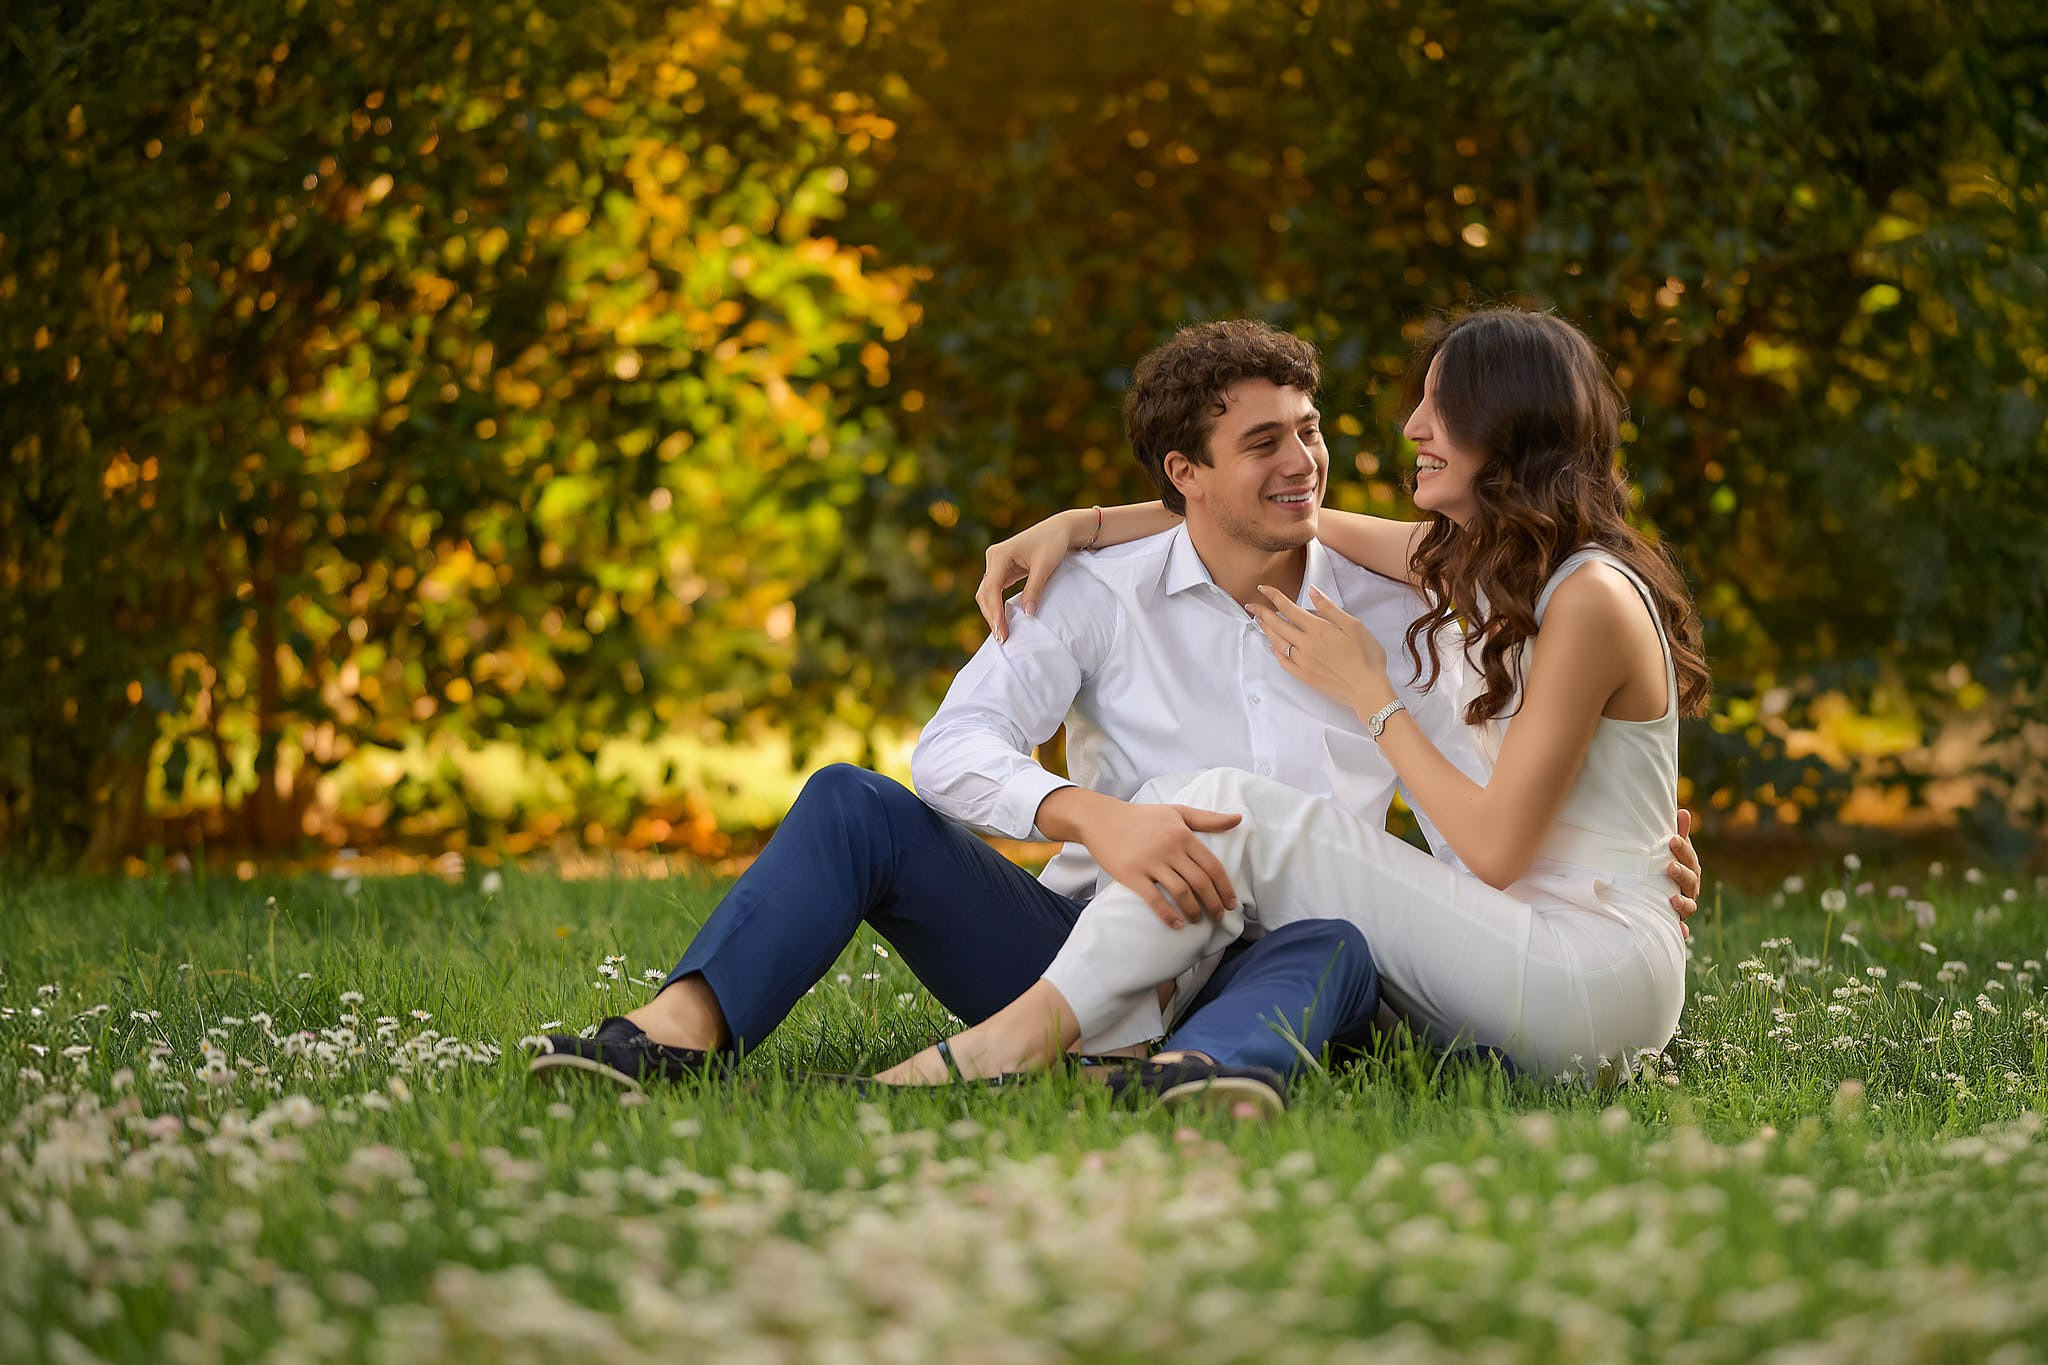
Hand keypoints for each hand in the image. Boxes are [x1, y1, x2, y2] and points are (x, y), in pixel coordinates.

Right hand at [976, 511, 1085, 642]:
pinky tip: (1003, 620)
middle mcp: (993, 558)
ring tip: (1002, 633)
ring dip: (992, 613)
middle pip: (984, 594)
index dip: (995, 613)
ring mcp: (996, 564)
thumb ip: (1034, 590)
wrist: (1059, 529)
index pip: (992, 589)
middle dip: (991, 616)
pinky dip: (997, 606)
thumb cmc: (1052, 543)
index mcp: (999, 555)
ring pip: (987, 594)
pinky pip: (995, 591)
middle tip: (1002, 639)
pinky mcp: (1002, 569)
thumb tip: (1027, 615)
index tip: (1002, 632)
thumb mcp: (1045, 567)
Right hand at [1084, 802, 1242, 929]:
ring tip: (1196, 920)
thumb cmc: (1142, 817)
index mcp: (1183, 835)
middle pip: (1200, 882)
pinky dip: (1168, 914)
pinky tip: (1176, 924)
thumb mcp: (1177, 812)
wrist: (1102, 820)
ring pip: (1181, 892)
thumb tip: (1238, 818)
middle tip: (1218, 917)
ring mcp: (1150, 862)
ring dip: (1193, 911)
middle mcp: (1169, 849)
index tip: (1231, 903)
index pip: (1212, 866)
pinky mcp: (1131, 875)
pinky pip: (1154, 899)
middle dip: (1213, 903)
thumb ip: (1208, 818)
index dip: (1224, 888)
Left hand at [1248, 584, 1393, 711]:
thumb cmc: (1366, 656)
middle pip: (1277, 625)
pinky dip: (1275, 651)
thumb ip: (1329, 608)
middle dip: (1262, 613)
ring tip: (1259, 621)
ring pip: (1277, 642)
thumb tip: (1312, 591)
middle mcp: (1305, 644)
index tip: (1262, 589)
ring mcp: (1302, 662)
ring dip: (1266, 630)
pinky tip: (1273, 645)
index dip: (1274, 597)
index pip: (1289, 608)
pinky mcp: (1304, 676)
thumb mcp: (1353, 625)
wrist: (1367, 689)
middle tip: (1251, 605)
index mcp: (1318, 629)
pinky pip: (1283, 661)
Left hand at [1668, 807, 1701, 934]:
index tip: (1672, 839)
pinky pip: (1680, 928)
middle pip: (1691, 881)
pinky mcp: (1676, 921)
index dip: (1683, 849)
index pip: (1689, 859)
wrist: (1663, 896)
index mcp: (1690, 869)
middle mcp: (1690, 888)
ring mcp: (1685, 906)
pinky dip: (1680, 930)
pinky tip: (1679, 932)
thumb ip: (1678, 833)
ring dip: (1682, 902)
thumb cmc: (1668, 867)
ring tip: (1672, 899)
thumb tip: (1683, 810)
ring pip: (1688, 905)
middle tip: (1669, 866)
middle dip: (1681, 874)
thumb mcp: (1672, 851)